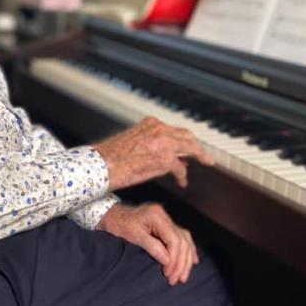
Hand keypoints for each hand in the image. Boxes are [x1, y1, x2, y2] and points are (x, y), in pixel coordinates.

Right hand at [93, 116, 212, 190]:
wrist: (102, 165)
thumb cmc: (111, 158)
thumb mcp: (133, 142)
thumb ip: (151, 143)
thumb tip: (165, 154)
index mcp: (150, 123)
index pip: (173, 129)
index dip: (184, 139)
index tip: (189, 146)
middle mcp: (159, 129)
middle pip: (187, 136)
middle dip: (196, 147)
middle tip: (204, 156)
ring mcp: (164, 143)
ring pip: (190, 148)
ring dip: (197, 158)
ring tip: (203, 165)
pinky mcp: (165, 159)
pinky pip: (180, 168)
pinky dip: (182, 176)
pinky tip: (181, 182)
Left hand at [98, 203, 198, 285]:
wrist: (111, 216)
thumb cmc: (118, 225)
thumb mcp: (132, 236)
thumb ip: (151, 246)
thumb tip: (167, 260)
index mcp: (157, 215)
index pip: (174, 239)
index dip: (174, 258)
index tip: (168, 274)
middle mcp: (164, 216)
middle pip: (182, 241)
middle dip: (181, 262)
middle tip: (176, 279)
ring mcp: (166, 220)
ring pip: (185, 240)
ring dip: (186, 259)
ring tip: (183, 276)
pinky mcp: (165, 226)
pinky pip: (183, 238)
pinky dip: (188, 250)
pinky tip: (193, 260)